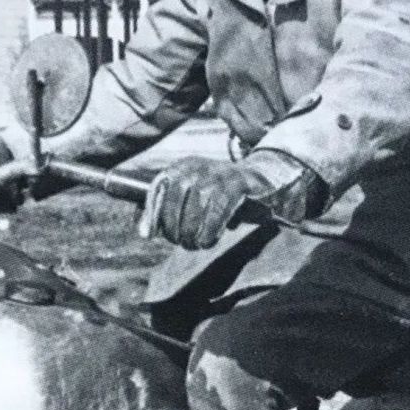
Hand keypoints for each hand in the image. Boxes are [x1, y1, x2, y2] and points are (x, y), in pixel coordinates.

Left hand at [141, 150, 323, 249]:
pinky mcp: (240, 182)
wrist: (265, 183)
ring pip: (198, 199)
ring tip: (195, 244)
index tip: (150, 235)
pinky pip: (220, 205)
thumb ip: (170, 212)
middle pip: (177, 193)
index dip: (152, 211)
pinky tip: (209, 240)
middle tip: (181, 242)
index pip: (160, 184)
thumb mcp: (195, 201)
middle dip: (174, 223)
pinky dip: (211, 226)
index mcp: (185, 166)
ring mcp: (221, 171)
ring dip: (192, 228)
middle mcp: (200, 165)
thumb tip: (145, 232)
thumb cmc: (224, 197)